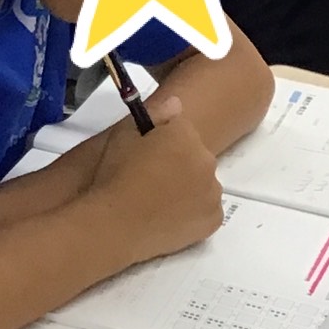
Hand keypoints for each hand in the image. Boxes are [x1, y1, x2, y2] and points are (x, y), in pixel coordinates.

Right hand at [79, 97, 223, 265]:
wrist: (115, 225)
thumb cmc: (115, 176)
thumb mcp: (123, 136)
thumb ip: (155, 114)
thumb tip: (177, 103)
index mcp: (185, 135)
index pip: (181, 130)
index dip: (163, 142)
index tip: (146, 156)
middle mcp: (206, 160)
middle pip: (196, 156)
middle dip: (179, 163)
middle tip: (151, 180)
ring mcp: (213, 192)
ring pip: (203, 183)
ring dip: (188, 188)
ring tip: (159, 202)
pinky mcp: (214, 219)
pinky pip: (207, 210)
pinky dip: (194, 213)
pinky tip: (170, 218)